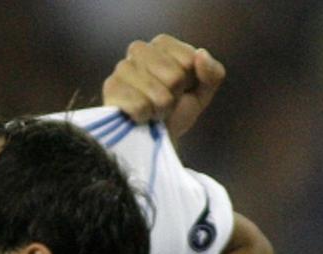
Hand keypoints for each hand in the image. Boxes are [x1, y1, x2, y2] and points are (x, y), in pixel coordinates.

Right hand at [102, 34, 224, 137]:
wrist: (154, 140)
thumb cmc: (177, 111)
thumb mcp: (203, 92)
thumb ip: (212, 72)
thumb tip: (200, 54)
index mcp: (163, 44)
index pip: (190, 59)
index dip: (190, 81)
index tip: (181, 89)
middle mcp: (139, 49)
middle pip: (174, 76)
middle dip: (175, 96)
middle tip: (166, 102)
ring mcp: (122, 68)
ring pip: (158, 94)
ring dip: (160, 110)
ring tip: (152, 110)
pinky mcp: (110, 89)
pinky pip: (139, 106)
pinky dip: (145, 117)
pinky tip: (139, 116)